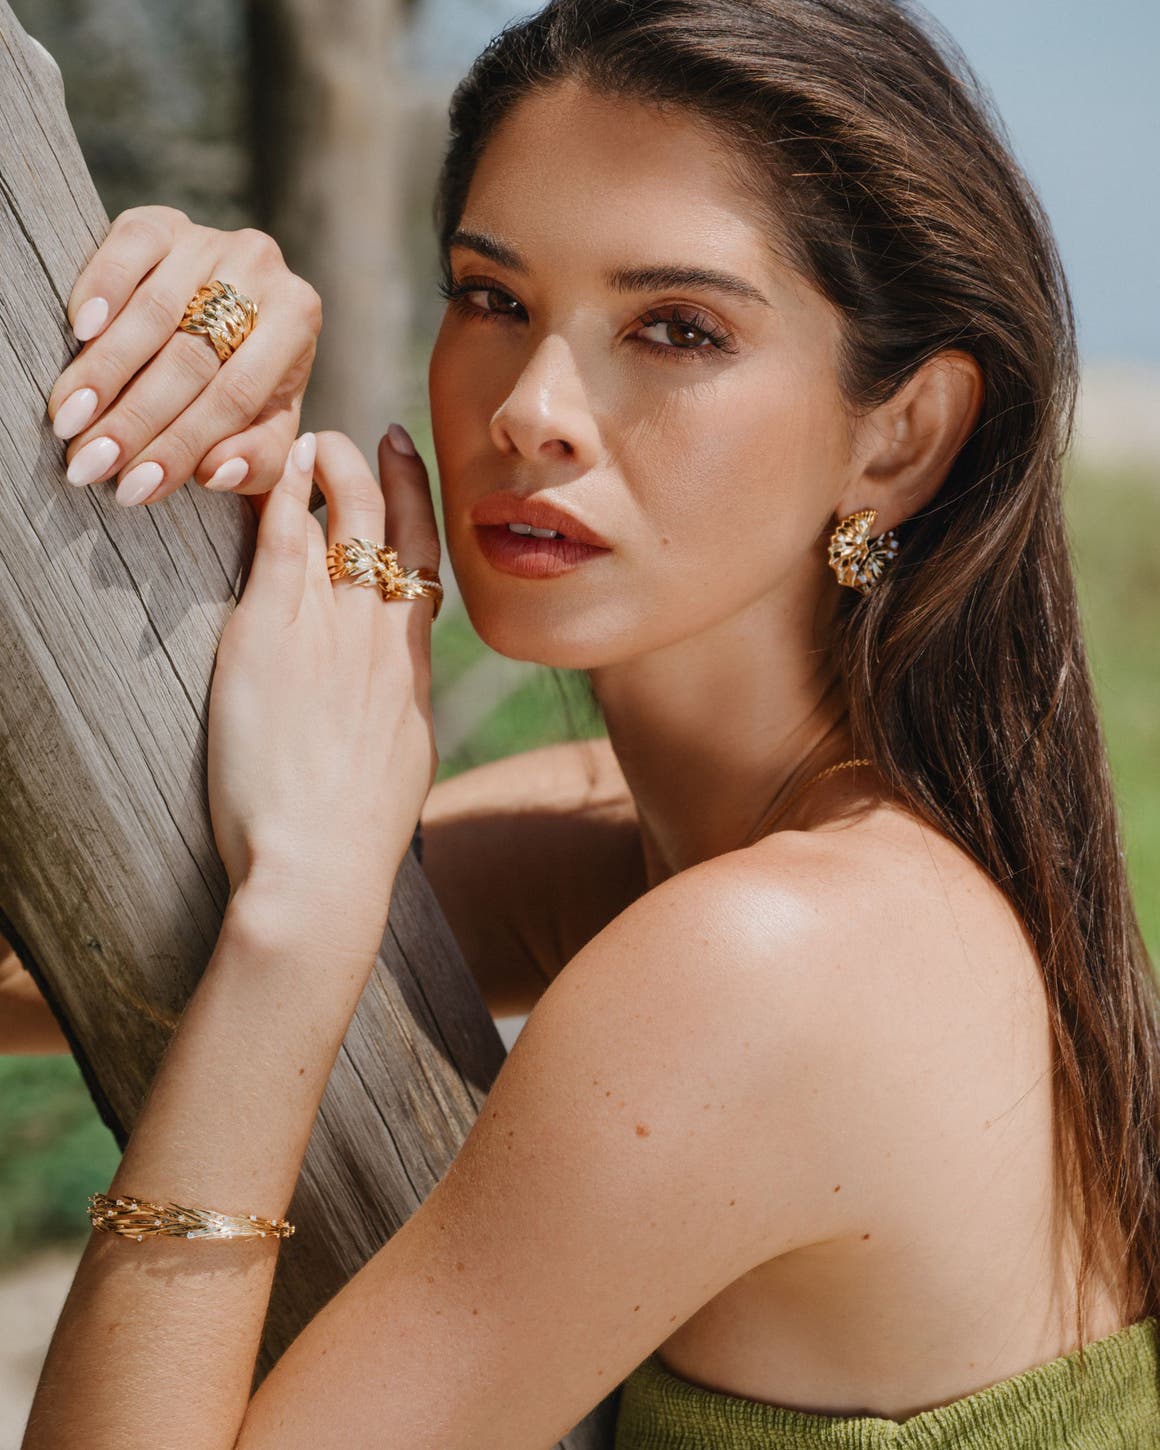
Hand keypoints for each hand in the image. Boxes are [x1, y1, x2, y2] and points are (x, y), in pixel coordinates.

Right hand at [47, 204, 321, 507]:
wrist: (231, 303)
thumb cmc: (251, 379)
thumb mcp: (269, 424)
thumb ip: (259, 458)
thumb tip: (216, 473)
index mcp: (298, 318)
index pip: (235, 395)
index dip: (181, 445)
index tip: (135, 487)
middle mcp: (261, 267)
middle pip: (191, 358)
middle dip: (135, 419)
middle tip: (89, 463)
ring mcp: (211, 238)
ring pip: (154, 313)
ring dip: (105, 372)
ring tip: (68, 420)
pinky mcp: (162, 221)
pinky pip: (128, 250)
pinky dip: (102, 288)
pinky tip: (79, 331)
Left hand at [206, 426, 439, 942]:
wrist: (322, 864)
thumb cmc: (356, 838)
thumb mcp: (404, 770)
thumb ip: (402, 719)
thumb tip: (401, 709)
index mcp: (410, 672)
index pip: (424, 570)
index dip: (421, 511)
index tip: (411, 471)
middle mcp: (380, 638)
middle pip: (395, 531)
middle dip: (385, 474)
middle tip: (369, 439)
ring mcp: (330, 632)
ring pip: (345, 522)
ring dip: (334, 469)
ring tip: (315, 438)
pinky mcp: (270, 635)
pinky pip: (284, 542)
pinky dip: (285, 493)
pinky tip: (279, 463)